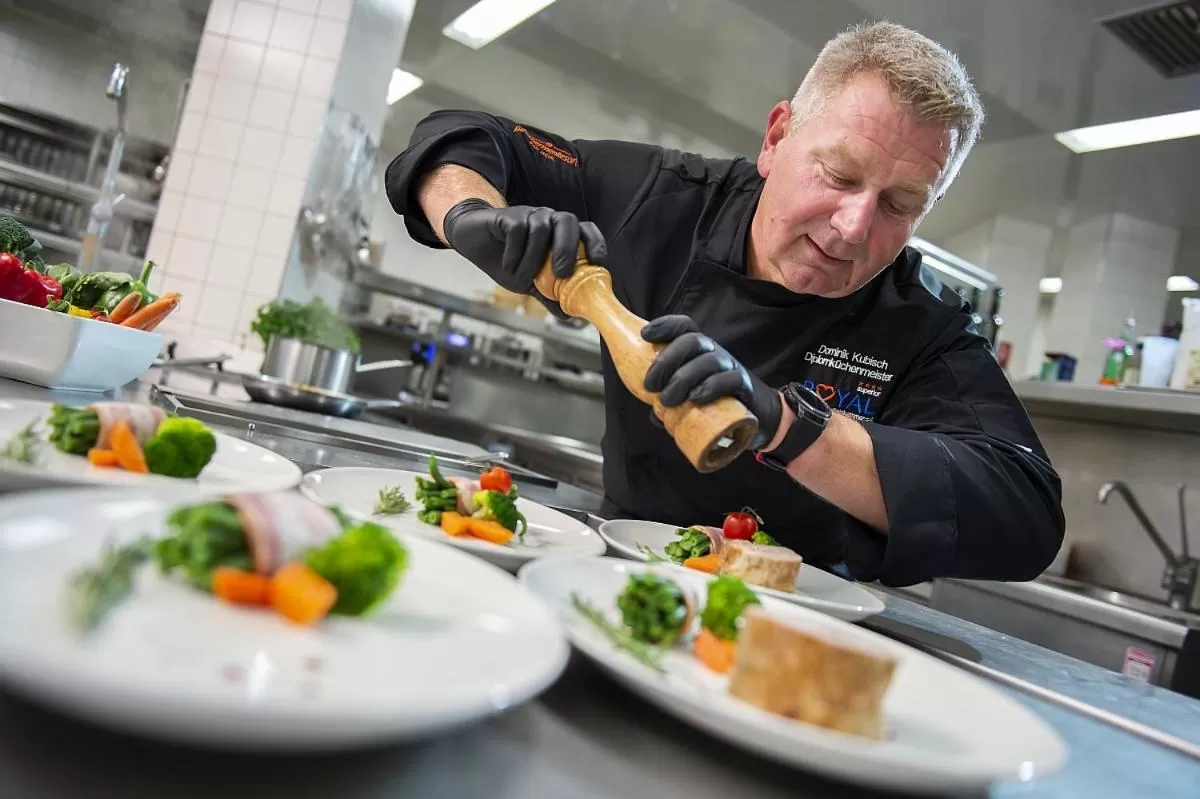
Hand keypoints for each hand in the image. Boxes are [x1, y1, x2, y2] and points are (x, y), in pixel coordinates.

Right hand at [442, 198, 606, 294]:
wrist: (475, 242)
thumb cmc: (507, 259)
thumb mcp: (530, 284)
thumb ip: (550, 296)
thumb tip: (571, 315)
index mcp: (560, 234)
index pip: (586, 231)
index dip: (595, 244)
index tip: (598, 264)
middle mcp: (548, 220)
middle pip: (568, 221)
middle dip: (568, 248)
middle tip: (562, 274)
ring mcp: (528, 215)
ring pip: (540, 228)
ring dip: (534, 258)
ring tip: (522, 279)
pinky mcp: (507, 216)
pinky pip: (517, 229)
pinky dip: (515, 252)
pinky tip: (508, 265)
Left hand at [641, 315, 781, 450]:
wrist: (760, 414)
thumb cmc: (720, 401)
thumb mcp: (692, 397)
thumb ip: (673, 404)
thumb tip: (655, 415)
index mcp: (700, 351)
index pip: (685, 327)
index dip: (666, 325)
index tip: (645, 335)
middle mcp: (715, 353)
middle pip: (692, 341)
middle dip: (667, 360)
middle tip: (651, 385)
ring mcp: (730, 366)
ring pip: (707, 361)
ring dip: (682, 379)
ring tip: (668, 400)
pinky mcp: (744, 385)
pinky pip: (728, 379)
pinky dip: (709, 387)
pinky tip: (695, 399)